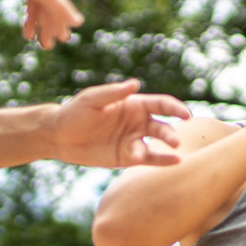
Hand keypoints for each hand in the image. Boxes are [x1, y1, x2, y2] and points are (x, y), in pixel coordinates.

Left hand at [51, 81, 190, 167]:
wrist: (60, 137)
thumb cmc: (76, 112)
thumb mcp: (92, 99)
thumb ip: (114, 92)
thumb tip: (135, 83)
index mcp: (134, 105)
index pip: (161, 105)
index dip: (175, 108)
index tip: (185, 115)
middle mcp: (139, 122)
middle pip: (162, 126)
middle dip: (171, 133)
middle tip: (174, 141)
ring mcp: (135, 140)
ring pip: (158, 144)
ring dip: (167, 148)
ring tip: (174, 152)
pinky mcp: (128, 158)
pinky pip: (150, 158)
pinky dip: (163, 160)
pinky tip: (175, 161)